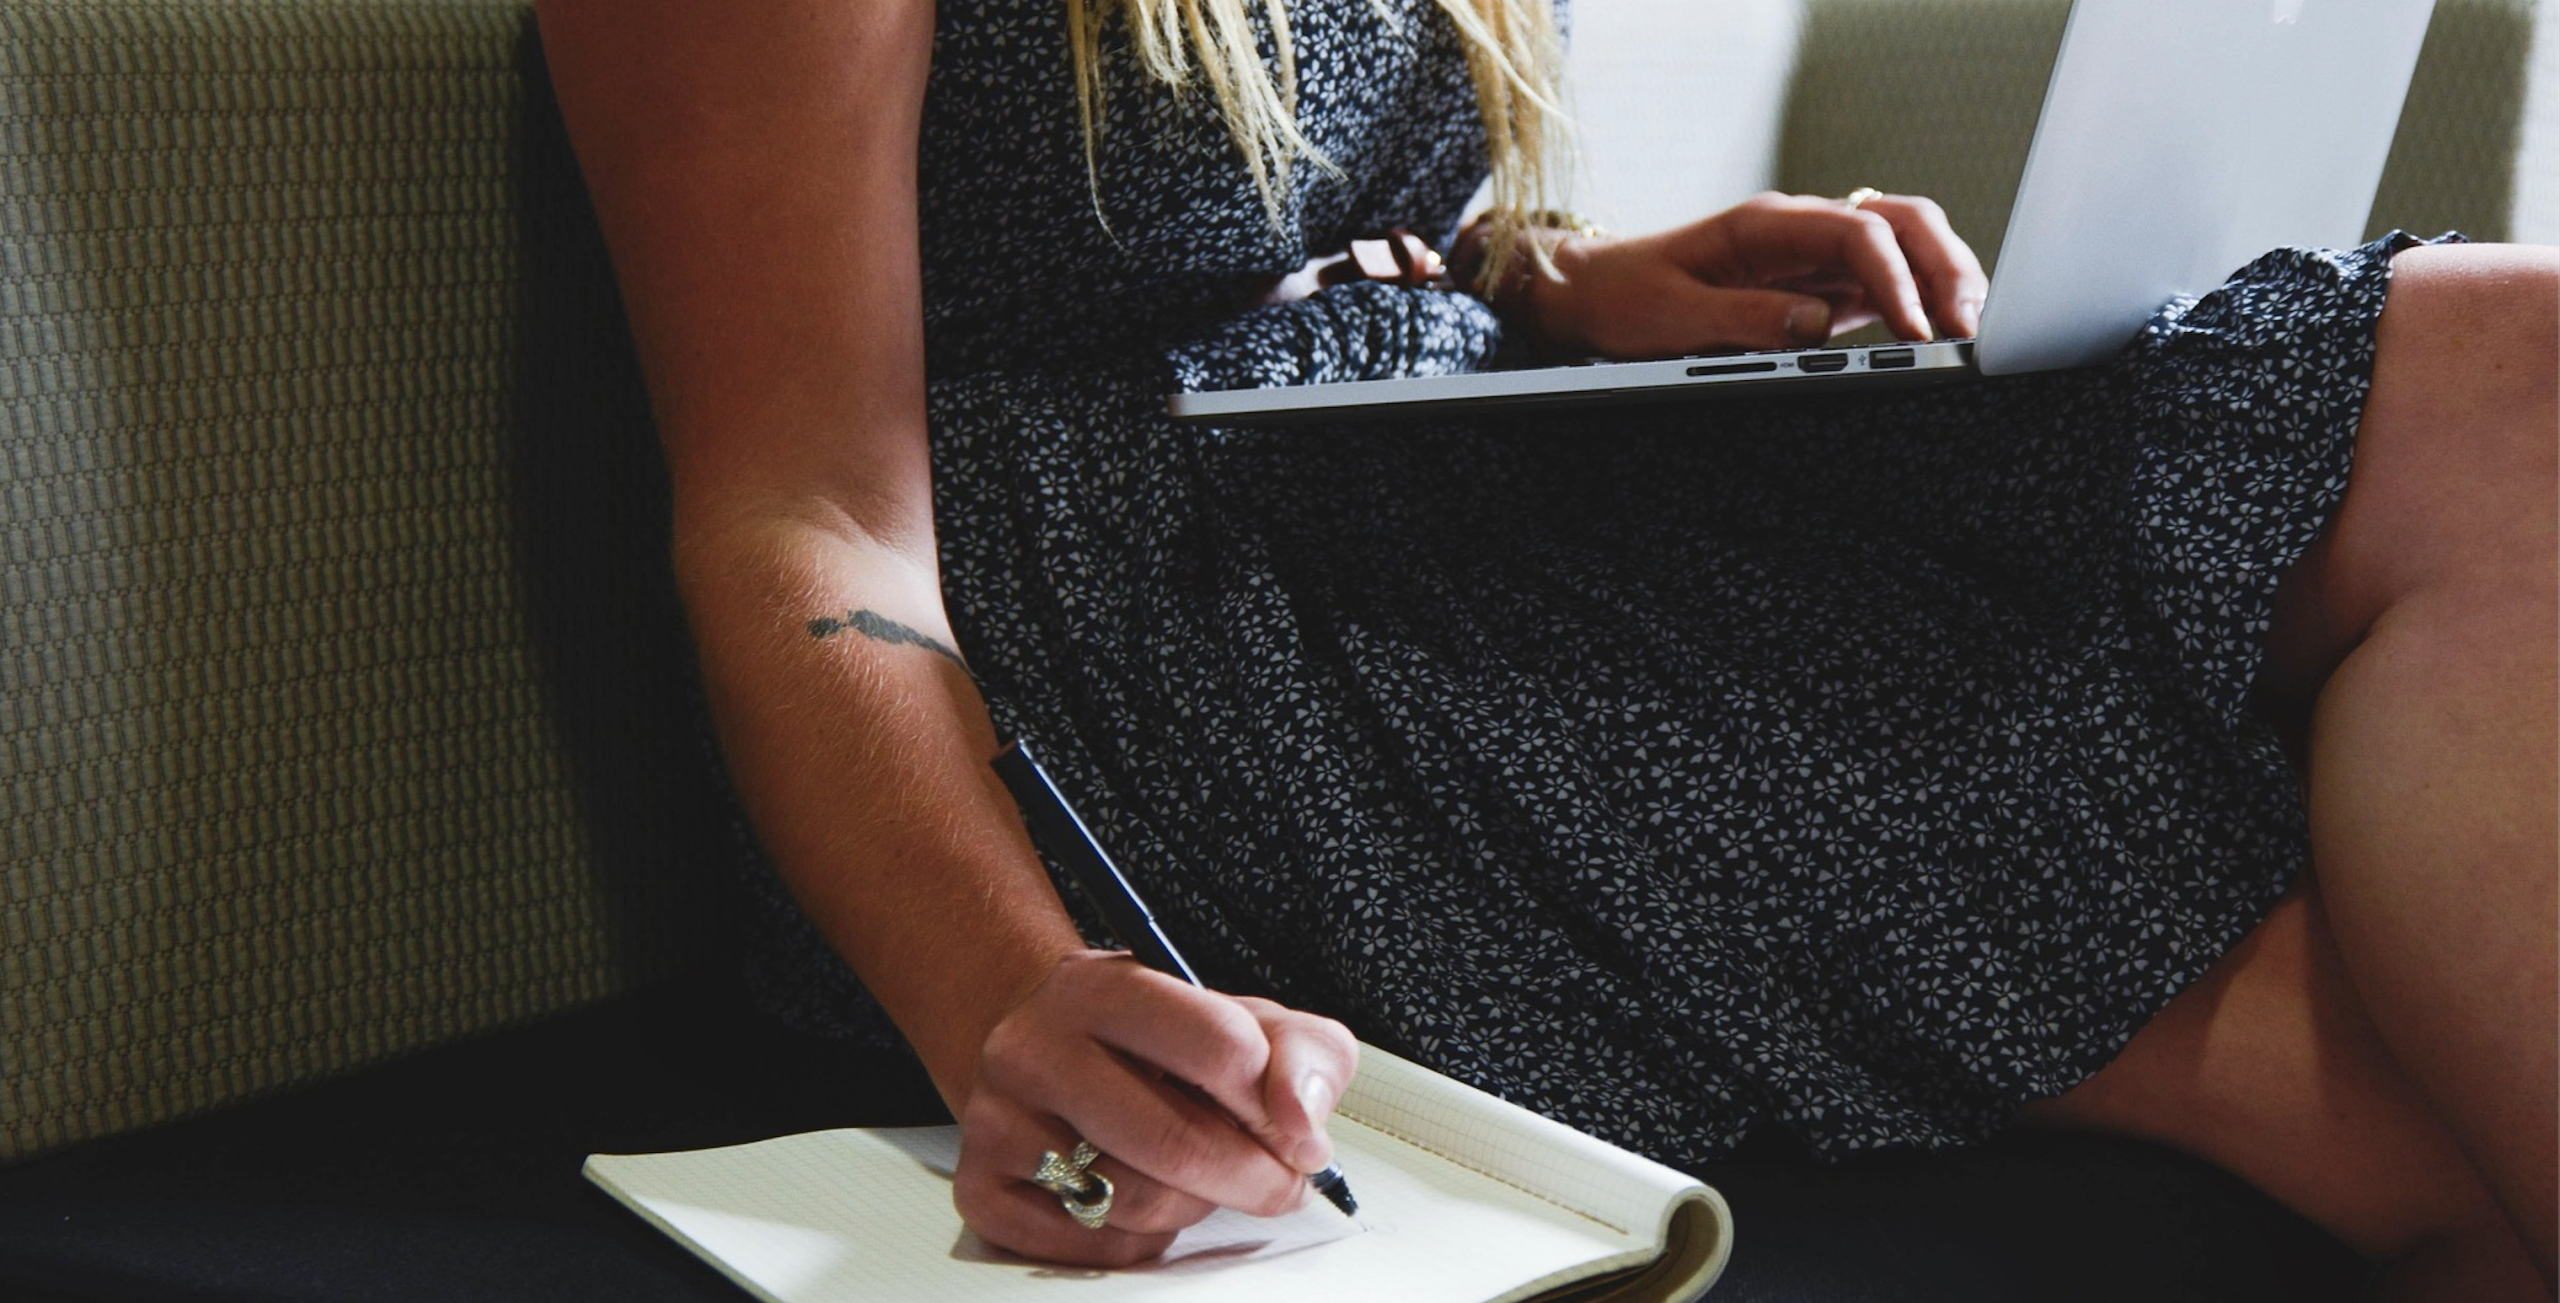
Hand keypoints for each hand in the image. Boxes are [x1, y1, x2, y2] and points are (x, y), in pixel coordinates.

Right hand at [951, 950, 1359, 1266]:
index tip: (1292, 1127)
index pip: (1218, 1046)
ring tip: (1197, 1174)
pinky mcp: (983, 1190)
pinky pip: (1099, 1245)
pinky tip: (1143, 1194)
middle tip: (1279, 1181)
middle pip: (1178, 1143)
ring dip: (1196, 1204)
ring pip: (1139, 1202)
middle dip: (1255, 1178)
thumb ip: (1300, 1055)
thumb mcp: (1242, 1019)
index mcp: (1102, 987)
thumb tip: (1302, 1124)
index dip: (1276, 1104)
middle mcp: (1035, 1049)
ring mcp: (999, 1122)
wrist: (1046, 1051)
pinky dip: (1144, 1236)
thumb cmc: (1156, 1044)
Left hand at [1517, 191, 1987, 358]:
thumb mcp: (1672, 317)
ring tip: (1969, 333)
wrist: (1595, 295)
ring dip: (1945, 282)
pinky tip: (1938, 338)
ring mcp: (1817, 260)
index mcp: (1768, 224)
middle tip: (1970, 326)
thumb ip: (1743, 319)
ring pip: (1906, 250)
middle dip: (1946, 266)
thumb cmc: (1627, 298)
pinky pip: (1887, 286)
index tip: (1916, 328)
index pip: (1858, 231)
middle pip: (1902, 223)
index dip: (1896, 276)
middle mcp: (1802, 232)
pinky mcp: (1822, 292)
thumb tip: (1815, 328)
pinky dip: (1922, 305)